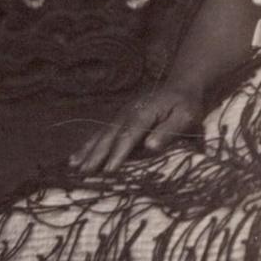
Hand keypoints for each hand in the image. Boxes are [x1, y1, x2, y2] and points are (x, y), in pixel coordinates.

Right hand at [72, 84, 199, 172]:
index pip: (130, 135)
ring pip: (101, 135)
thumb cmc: (186, 105)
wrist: (180, 87)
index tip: (109, 170)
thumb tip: (150, 146)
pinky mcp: (117, 120)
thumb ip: (169, 130)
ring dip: (87, 151)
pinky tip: (74, 159)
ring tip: (74, 167)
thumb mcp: (186, 116)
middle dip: (97, 155)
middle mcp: (128, 113)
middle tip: (85, 173)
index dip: (119, 153)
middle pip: (110, 136)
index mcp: (145, 113)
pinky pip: (100, 135)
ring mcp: (120, 116)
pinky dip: (87, 147)